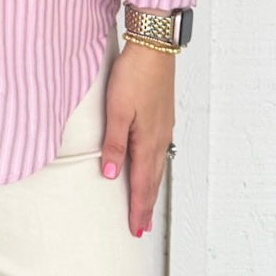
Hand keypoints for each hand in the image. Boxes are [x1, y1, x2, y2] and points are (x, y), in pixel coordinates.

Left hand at [100, 42, 175, 236]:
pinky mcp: (162, 115)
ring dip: (151, 187)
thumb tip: (111, 175)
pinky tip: (150, 164)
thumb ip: (114, 143)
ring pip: (157, 165)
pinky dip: (153, 167)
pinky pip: (158, 150)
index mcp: (148, 140)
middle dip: (146, 205)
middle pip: (153, 179)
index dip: (138, 208)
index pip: (142, 183)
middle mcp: (160, 137)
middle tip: (141, 227)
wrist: (153, 46)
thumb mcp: (117, 109)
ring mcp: (163, 126)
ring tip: (146, 204)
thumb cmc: (135, 74)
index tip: (136, 229)